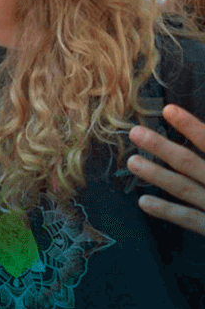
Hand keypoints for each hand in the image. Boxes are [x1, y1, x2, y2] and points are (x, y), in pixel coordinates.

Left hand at [128, 104, 204, 234]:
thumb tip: (202, 135)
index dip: (191, 127)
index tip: (168, 110)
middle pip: (191, 163)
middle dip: (162, 147)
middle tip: (135, 132)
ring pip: (185, 189)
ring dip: (156, 175)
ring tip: (132, 162)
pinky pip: (191, 220)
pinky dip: (167, 211)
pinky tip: (144, 202)